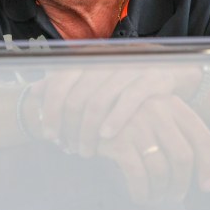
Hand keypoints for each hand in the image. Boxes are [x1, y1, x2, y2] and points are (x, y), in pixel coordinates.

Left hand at [33, 67, 194, 156]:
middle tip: (67, 148)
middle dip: (68, 128)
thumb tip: (35, 91)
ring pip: (98, 102)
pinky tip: (106, 138)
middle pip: (76, 98)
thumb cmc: (125, 80)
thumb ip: (66, 83)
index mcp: (88, 59)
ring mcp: (129, 68)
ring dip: (88, 131)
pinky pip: (129, 100)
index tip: (49, 135)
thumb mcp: (95, 78)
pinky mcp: (152, 78)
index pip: (59, 84)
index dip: (51, 111)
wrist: (173, 68)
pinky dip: (115, 120)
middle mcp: (106, 60)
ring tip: (85, 151)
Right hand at [95, 95, 209, 202]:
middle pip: (183, 157)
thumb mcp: (160, 123)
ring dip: (160, 191)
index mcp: (171, 104)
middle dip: (182, 184)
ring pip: (161, 170)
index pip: (202, 137)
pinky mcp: (117, 141)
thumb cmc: (128, 122)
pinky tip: (140, 197)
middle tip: (175, 196)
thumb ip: (188, 139)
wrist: (85, 113)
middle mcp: (156, 110)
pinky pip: (138, 176)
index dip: (208, 166)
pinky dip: (141, 192)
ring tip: (156, 198)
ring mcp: (136, 124)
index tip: (206, 187)